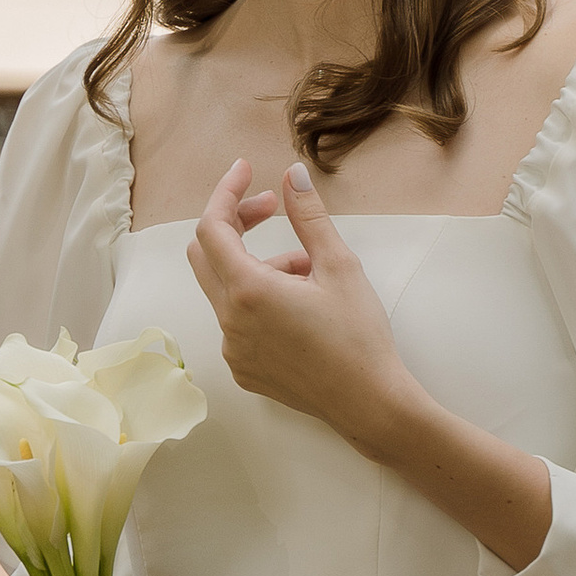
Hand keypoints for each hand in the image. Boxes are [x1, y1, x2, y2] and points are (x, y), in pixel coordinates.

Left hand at [186, 158, 414, 457]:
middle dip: (235, 223)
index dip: (226, 192)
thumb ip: (309, 216)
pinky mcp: (243, 369)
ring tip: (309, 268)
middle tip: (272, 209)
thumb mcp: (339, 266)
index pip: (212, 227)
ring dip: (257, 264)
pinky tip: (301, 304)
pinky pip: (236, 320)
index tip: (246, 171)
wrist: (370, 404)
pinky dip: (258, 298)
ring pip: (226, 287)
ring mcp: (233, 349)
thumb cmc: (359, 336)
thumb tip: (292, 174)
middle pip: (206, 254)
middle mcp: (229, 321)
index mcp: (248, 291)